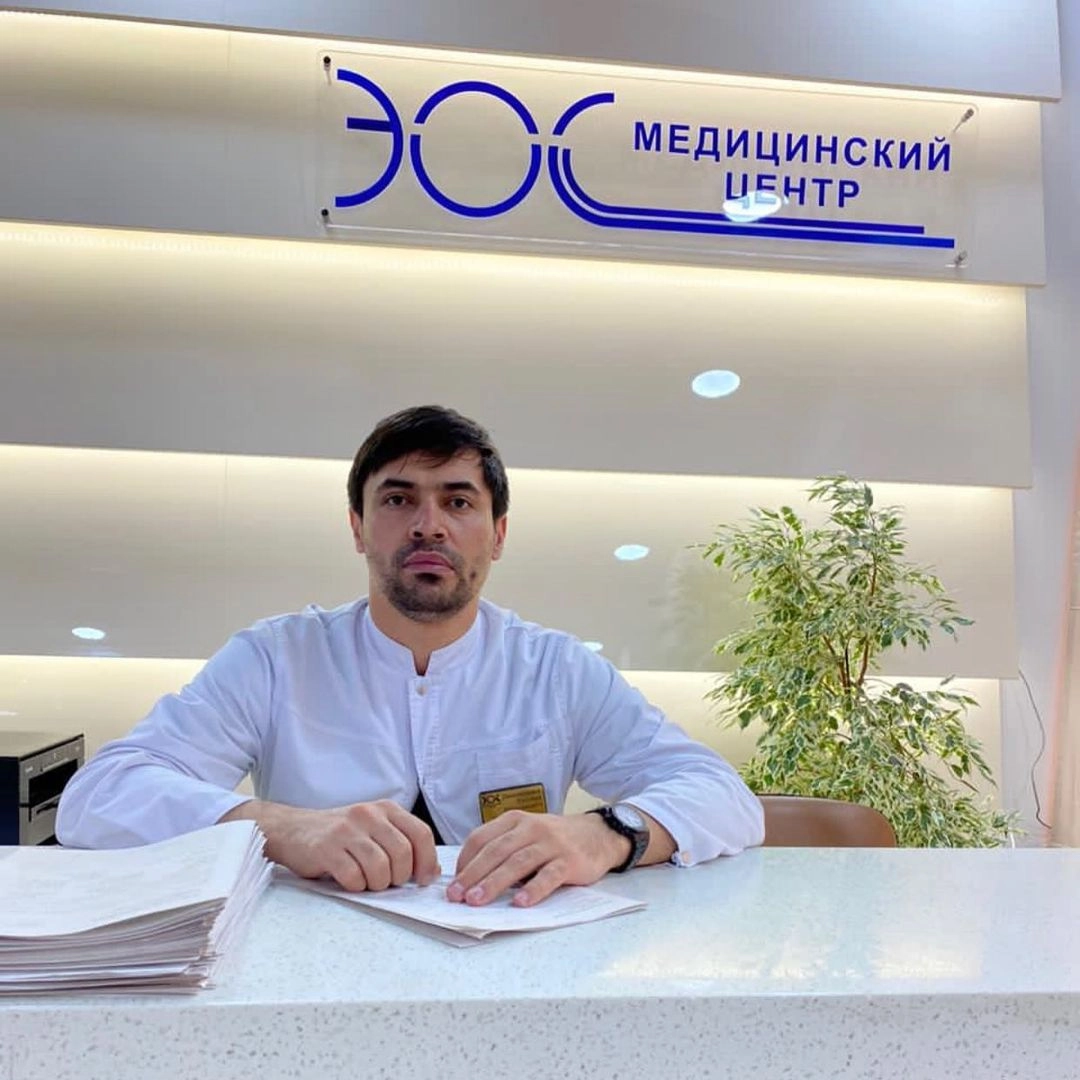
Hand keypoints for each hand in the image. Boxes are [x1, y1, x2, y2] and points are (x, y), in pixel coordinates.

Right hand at [220, 799, 439, 891]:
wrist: (293, 830)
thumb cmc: (340, 835)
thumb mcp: (374, 829)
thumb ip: (400, 843)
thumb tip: (430, 871)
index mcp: (386, 809)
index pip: (421, 834)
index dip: (427, 861)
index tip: (423, 879)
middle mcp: (368, 815)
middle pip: (403, 854)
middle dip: (399, 877)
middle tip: (387, 882)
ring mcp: (347, 830)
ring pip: (380, 868)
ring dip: (377, 884)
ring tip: (367, 882)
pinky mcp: (327, 848)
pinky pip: (353, 877)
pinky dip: (355, 886)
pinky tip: (348, 880)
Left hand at [447, 811, 629, 907]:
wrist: (598, 835)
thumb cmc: (554, 839)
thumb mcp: (526, 834)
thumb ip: (503, 848)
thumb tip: (470, 878)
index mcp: (515, 821)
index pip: (481, 838)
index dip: (465, 861)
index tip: (453, 883)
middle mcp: (531, 828)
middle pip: (496, 851)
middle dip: (473, 874)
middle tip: (456, 895)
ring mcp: (551, 843)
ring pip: (518, 862)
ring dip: (495, 882)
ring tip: (478, 900)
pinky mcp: (569, 860)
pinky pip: (549, 875)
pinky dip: (533, 889)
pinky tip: (520, 903)